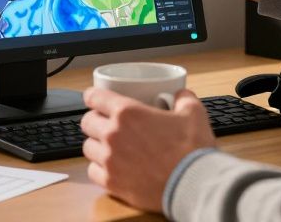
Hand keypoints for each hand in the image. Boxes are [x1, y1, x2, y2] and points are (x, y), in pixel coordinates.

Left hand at [80, 87, 214, 211]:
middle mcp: (113, 134)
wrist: (192, 185)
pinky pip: (92, 171)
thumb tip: (181, 95)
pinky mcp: (112, 182)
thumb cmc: (192, 149)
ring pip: (87, 147)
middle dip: (95, 120)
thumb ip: (184, 99)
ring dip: (96, 145)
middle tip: (105, 123)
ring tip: (108, 146)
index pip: (95, 97)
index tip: (95, 99)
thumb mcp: (193, 114)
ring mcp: (110, 160)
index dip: (94, 96)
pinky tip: (110, 167)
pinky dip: (99, 168)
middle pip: (87, 122)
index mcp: (128, 113)